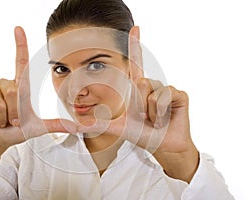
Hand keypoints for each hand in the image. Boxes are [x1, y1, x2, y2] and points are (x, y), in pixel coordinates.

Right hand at [0, 27, 75, 190]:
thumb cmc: (17, 130)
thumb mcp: (39, 127)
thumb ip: (60, 125)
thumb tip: (84, 126)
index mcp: (20, 87)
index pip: (21, 61)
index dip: (20, 45)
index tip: (19, 28)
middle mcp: (6, 83)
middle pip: (13, 91)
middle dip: (15, 112)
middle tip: (12, 120)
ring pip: (1, 100)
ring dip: (4, 117)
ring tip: (2, 119)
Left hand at [78, 26, 198, 181]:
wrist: (161, 146)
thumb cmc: (141, 134)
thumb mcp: (117, 127)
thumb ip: (97, 125)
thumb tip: (73, 126)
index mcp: (137, 88)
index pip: (134, 62)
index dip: (134, 44)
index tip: (134, 28)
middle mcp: (151, 85)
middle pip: (140, 81)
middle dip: (139, 104)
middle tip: (144, 117)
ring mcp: (166, 89)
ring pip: (151, 90)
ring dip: (150, 112)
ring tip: (154, 119)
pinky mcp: (179, 95)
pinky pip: (164, 97)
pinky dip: (160, 113)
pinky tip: (165, 118)